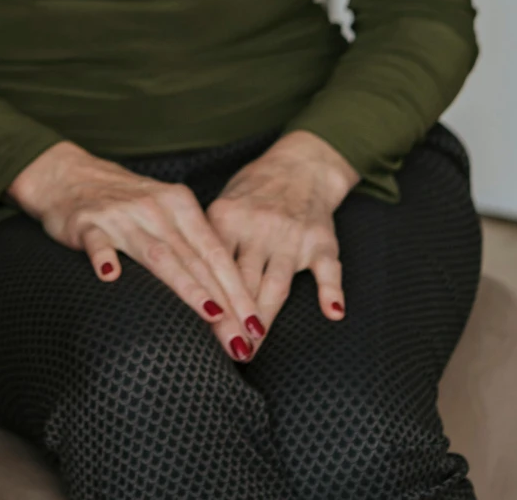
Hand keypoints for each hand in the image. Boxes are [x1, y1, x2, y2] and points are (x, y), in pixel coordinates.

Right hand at [8, 141, 260, 361]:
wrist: (68, 173)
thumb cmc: (126, 203)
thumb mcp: (164, 213)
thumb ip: (191, 246)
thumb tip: (229, 296)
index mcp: (180, 205)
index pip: (216, 254)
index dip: (239, 291)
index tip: (257, 327)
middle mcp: (155, 208)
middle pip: (196, 261)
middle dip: (224, 303)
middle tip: (242, 341)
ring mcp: (120, 215)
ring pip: (158, 255)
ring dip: (187, 286)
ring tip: (211, 315)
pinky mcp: (85, 223)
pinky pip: (97, 242)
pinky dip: (103, 257)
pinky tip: (109, 275)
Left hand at [205, 130, 357, 339]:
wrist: (298, 166)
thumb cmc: (251, 193)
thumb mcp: (222, 206)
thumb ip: (208, 241)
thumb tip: (183, 280)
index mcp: (226, 219)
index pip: (211, 267)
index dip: (206, 300)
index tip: (197, 331)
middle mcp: (258, 229)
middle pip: (241, 281)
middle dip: (230, 318)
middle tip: (223, 349)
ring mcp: (291, 236)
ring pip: (276, 283)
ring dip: (264, 316)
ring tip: (253, 345)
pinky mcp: (321, 241)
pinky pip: (328, 269)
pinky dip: (331, 290)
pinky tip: (332, 313)